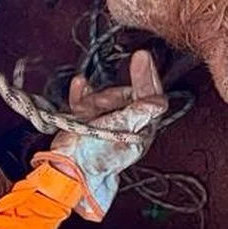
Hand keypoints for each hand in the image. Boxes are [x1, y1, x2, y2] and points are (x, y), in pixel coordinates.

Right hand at [42, 50, 168, 219]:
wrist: (65, 172)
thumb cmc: (93, 154)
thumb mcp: (119, 128)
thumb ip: (138, 112)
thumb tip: (161, 102)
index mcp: (140, 130)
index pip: (151, 97)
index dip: (146, 76)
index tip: (141, 56)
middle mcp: (127, 126)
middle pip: (125, 96)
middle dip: (110, 96)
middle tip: (98, 105)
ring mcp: (108, 125)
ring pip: (105, 98)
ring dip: (93, 100)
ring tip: (84, 112)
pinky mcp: (89, 124)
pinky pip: (87, 103)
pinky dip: (82, 95)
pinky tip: (79, 85)